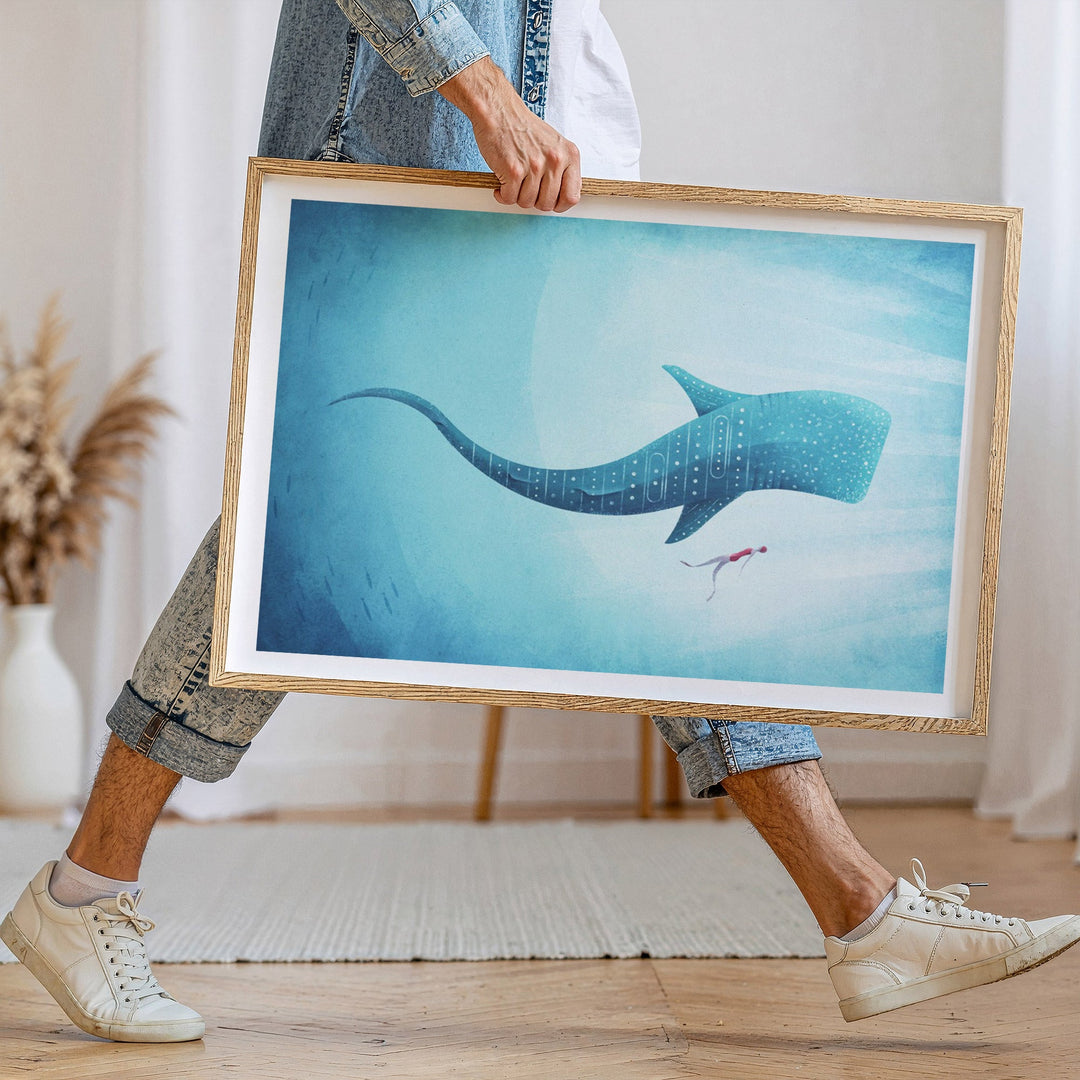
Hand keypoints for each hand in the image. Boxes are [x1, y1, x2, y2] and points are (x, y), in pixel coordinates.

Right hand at [439, 57, 580, 212]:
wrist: (499, 110)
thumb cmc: (524, 128)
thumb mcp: (554, 145)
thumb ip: (561, 169)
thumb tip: (562, 197)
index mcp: (569, 155)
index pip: (572, 197)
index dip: (559, 205)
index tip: (550, 202)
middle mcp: (555, 160)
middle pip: (547, 204)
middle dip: (534, 201)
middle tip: (525, 188)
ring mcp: (534, 166)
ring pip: (527, 203)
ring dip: (516, 196)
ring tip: (513, 181)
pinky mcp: (513, 170)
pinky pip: (509, 198)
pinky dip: (502, 195)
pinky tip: (501, 183)